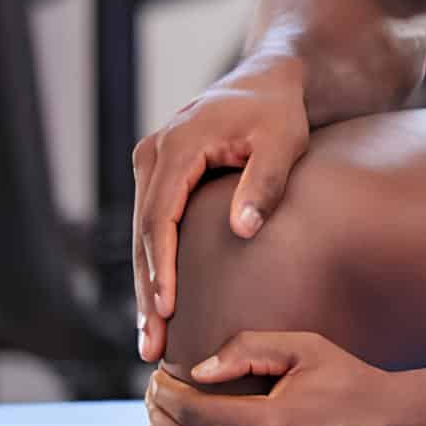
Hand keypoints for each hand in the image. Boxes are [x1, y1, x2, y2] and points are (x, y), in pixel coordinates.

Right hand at [131, 58, 309, 362]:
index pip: (160, 218)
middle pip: (142, 234)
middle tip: (151, 344)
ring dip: (145, 286)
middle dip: (147, 291)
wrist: (268, 81)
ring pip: (141, 235)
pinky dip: (154, 265)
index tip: (168, 310)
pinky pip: (151, 226)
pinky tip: (159, 305)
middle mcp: (153, 155)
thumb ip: (265, 183)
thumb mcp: (283, 142)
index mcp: (176, 146)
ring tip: (150, 339)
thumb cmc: (279, 112)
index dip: (162, 268)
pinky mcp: (160, 175)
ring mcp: (152, 164)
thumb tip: (243, 230)